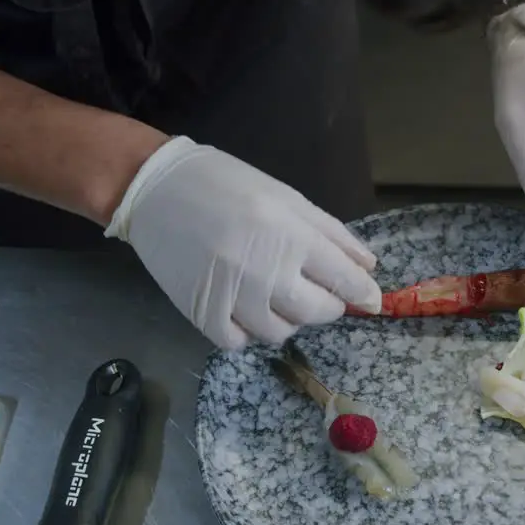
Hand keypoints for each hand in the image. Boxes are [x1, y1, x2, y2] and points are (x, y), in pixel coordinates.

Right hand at [105, 136, 381, 350]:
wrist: (154, 189)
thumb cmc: (224, 183)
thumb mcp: (284, 195)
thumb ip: (330, 232)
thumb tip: (368, 268)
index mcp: (290, 234)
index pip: (344, 279)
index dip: (363, 293)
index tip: (370, 300)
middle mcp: (265, 269)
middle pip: (317, 312)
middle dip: (328, 306)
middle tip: (317, 292)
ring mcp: (232, 295)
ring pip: (280, 333)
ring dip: (288, 320)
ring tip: (276, 298)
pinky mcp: (201, 313)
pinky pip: (239, 341)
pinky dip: (248, 331)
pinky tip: (244, 310)